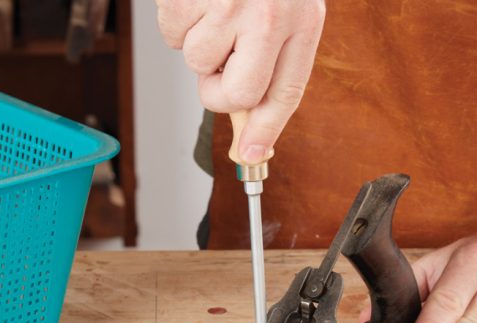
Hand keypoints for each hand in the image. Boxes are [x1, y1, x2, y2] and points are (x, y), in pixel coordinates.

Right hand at [156, 0, 325, 162]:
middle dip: (219, 94)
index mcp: (303, 20)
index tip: (251, 152)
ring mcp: (229, 5)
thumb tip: (249, 128)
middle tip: (218, 70)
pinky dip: (178, 23)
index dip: (266, 130)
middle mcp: (270, 14)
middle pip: (239, 94)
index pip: (285, 94)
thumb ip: (274, 60)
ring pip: (198, 64)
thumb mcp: (286, 9)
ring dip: (197, 45)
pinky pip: (173, 36)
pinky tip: (197, 1)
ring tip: (212, 11)